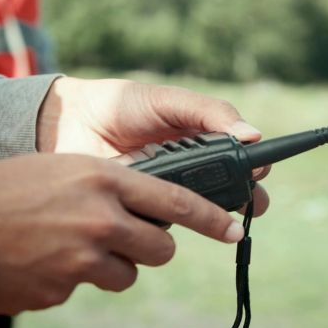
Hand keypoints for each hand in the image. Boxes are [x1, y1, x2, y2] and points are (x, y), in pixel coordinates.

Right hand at [0, 153, 244, 314]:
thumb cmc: (0, 187)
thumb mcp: (61, 170)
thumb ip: (104, 188)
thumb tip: (136, 211)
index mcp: (104, 178)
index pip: (177, 199)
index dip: (211, 218)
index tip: (235, 228)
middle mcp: (102, 218)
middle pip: (160, 248)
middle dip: (150, 249)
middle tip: (129, 242)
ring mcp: (83, 259)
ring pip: (126, 275)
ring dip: (107, 268)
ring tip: (66, 249)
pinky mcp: (62, 290)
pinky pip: (81, 289)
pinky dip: (66, 280)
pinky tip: (37, 261)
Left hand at [36, 77, 270, 215]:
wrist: (68, 122)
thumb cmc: (121, 104)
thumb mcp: (168, 101)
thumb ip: (209, 113)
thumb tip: (253, 134)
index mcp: (204, 141)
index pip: (243, 160)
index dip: (255, 168)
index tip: (258, 170)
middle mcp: (193, 171)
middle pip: (234, 193)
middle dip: (246, 200)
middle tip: (246, 202)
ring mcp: (169, 194)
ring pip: (202, 213)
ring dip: (211, 214)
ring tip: (211, 209)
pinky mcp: (143, 213)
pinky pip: (165, 227)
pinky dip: (169, 223)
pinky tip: (165, 215)